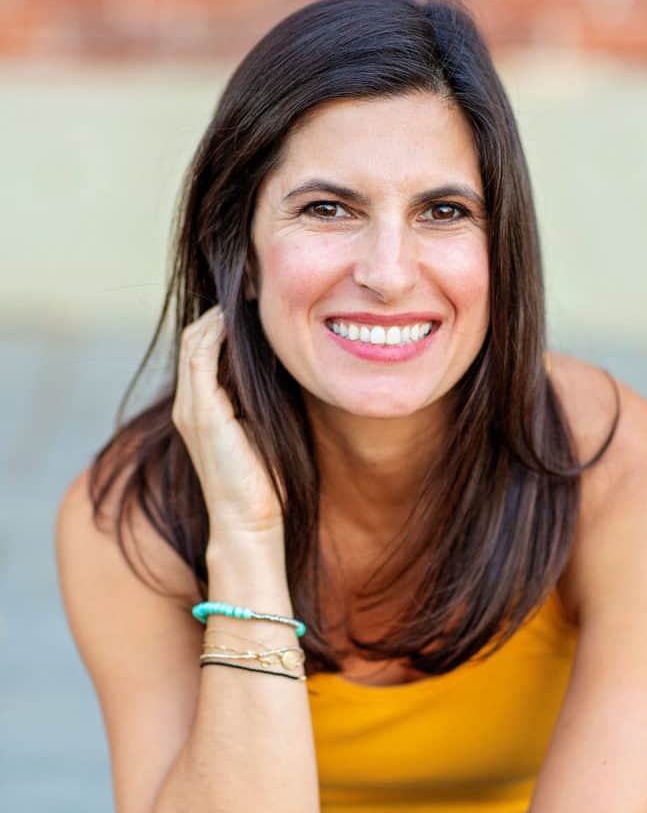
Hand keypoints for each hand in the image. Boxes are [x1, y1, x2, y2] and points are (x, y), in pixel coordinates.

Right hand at [172, 304, 284, 542]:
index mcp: (204, 408)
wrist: (250, 524)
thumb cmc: (265, 482)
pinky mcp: (202, 416)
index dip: (226, 321)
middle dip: (221, 311)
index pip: (205, 349)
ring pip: (194, 343)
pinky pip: (200, 360)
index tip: (258, 301)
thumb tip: (289, 363)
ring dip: (218, 316)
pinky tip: (237, 320)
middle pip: (195, 338)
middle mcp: (190, 405)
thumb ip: (265, 397)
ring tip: (248, 296)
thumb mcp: (266, 426)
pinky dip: (215, 334)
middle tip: (254, 288)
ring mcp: (191, 409)